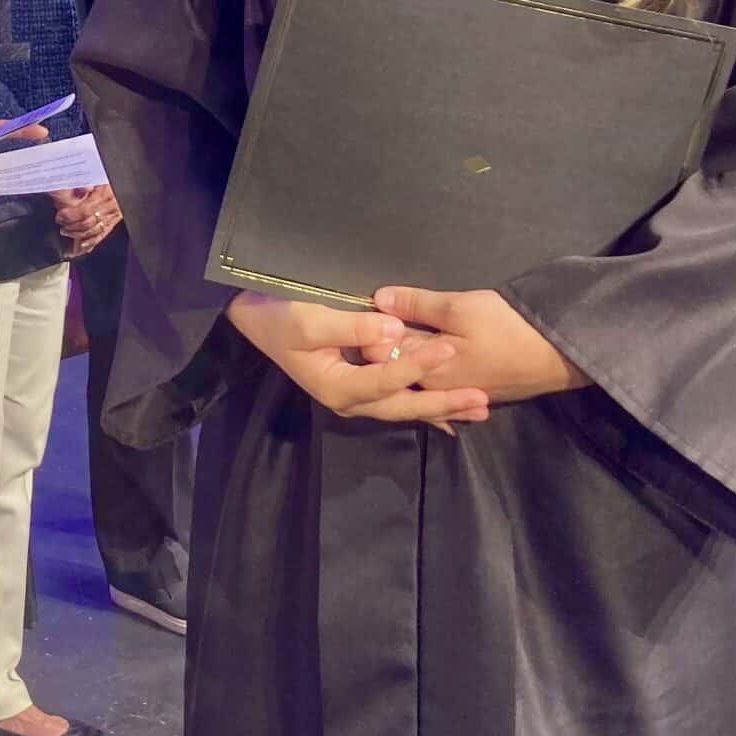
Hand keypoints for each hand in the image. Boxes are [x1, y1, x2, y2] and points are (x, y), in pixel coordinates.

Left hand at [52, 183, 119, 258]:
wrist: (121, 179)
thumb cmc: (107, 177)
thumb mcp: (97, 175)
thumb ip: (87, 182)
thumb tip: (83, 189)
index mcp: (104, 195)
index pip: (84, 211)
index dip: (70, 216)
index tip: (60, 216)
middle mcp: (110, 208)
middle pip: (88, 223)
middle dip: (71, 226)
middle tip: (61, 225)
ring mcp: (113, 216)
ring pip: (93, 232)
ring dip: (77, 235)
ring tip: (66, 232)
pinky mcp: (114, 222)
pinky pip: (101, 235)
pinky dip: (90, 242)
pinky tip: (81, 245)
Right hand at [225, 291, 489, 426]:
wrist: (255, 321)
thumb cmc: (280, 317)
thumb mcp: (311, 320)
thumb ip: (354, 328)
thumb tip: (395, 331)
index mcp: (338, 387)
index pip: (386, 379)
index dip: (418, 364)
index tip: (448, 350)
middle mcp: (349, 401)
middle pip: (403, 406)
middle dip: (443, 403)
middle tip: (480, 401)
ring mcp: (355, 397)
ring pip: (404, 407)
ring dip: (441, 408)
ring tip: (478, 409)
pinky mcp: (359, 387)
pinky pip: (397, 401)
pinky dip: (424, 408)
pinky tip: (448, 418)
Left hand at [370, 287, 587, 403]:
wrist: (560, 356)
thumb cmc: (507, 329)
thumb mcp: (459, 308)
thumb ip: (416, 305)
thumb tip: (379, 299)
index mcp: (423, 372)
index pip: (379, 353)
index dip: (370, 329)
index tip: (367, 309)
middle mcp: (433, 391)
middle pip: (396, 366)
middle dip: (383, 345)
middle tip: (377, 318)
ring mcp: (454, 395)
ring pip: (418, 375)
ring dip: (406, 357)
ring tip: (400, 332)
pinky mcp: (472, 393)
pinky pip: (438, 385)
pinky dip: (428, 372)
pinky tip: (425, 362)